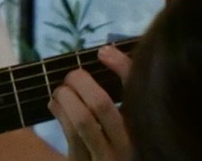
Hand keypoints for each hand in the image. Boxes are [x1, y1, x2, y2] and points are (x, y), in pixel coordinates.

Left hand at [47, 45, 131, 160]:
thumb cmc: (118, 140)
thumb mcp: (128, 118)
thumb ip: (125, 88)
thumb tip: (106, 52)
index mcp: (145, 128)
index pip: (137, 92)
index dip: (122, 66)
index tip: (103, 52)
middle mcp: (130, 145)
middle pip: (102, 104)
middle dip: (80, 81)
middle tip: (74, 76)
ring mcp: (107, 157)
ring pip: (83, 119)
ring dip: (65, 96)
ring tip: (62, 91)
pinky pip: (70, 133)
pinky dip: (59, 111)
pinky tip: (56, 105)